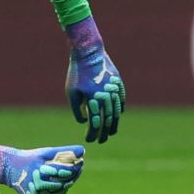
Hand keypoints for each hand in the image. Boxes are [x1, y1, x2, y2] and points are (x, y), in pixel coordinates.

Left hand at [64, 17, 124, 142]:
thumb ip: (78, 109)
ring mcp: (114, 89)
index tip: (90, 140)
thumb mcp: (72, 91)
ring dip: (114, 124)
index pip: (94, 122)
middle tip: (101, 141)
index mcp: (93, 99)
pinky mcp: (118, 83)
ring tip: (111, 132)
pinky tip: (118, 115)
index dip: (93, 133)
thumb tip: (85, 122)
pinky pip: (121, 99)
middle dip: (104, 133)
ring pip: (117, 111)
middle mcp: (106, 95)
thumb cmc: (77, 73)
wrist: (89, 52)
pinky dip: (120, 108)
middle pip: (107, 120)